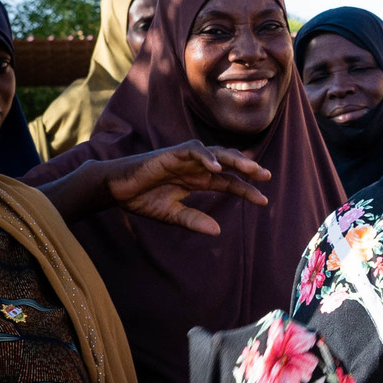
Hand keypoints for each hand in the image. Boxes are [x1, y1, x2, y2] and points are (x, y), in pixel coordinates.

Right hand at [104, 140, 270, 234]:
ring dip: (234, 160)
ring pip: (216, 154)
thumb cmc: (141, 199)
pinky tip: (217, 168)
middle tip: (267, 176)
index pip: (228, 183)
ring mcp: (184, 159)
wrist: (115, 189)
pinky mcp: (171, 154)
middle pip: (228, 164)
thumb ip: (193, 220)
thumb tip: (216, 231)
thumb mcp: (171, 214)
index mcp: (198, 180)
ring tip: (251, 169)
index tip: (264, 201)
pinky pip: (193, 151)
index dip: (246, 190)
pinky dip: (206, 157)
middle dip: (248, 169)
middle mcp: (195, 167)